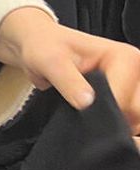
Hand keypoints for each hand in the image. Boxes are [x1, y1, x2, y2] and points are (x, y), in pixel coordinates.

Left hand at [0, 7, 139, 131]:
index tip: (81, 110)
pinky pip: (127, 118)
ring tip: (86, 113)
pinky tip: (94, 118)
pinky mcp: (125, 96)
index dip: (103, 111)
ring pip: (134, 118)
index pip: (125, 99)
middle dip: (111, 119)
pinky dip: (113, 123)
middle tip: (82, 111)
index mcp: (126, 58)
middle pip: (135, 111)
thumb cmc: (46, 47)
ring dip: (112, 122)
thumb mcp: (51, 62)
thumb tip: (87, 103)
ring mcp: (132, 86)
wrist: (40, 46)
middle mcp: (136, 71)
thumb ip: (69, 82)